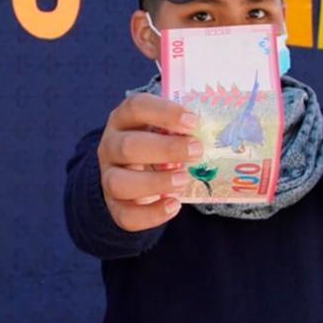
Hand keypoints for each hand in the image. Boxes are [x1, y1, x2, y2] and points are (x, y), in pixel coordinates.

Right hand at [97, 93, 200, 230]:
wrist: (132, 174)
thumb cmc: (156, 144)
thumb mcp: (163, 129)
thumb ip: (181, 128)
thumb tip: (214, 130)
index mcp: (123, 120)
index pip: (136, 107)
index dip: (164, 112)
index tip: (193, 121)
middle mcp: (110, 146)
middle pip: (128, 146)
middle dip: (165, 149)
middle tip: (196, 150)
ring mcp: (108, 177)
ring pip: (119, 182)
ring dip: (155, 182)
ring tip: (183, 180)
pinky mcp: (114, 206)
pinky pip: (125, 215)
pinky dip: (151, 214)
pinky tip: (174, 205)